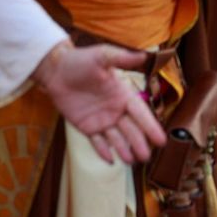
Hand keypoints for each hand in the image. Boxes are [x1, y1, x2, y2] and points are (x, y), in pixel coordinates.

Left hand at [32, 42, 166, 164]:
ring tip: (132, 161)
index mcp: (123, 94)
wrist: (56, 70)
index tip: (161, 140)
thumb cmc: (80, 60)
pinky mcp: (86, 126)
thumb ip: (122, 59)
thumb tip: (144, 55)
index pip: (140, 113)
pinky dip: (103, 151)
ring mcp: (101, 119)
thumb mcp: (102, 56)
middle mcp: (115, 109)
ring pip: (116, 138)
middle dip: (139, 143)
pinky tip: (111, 161)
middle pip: (131, 129)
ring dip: (125, 150)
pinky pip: (96, 142)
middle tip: (146, 157)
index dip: (150, 127)